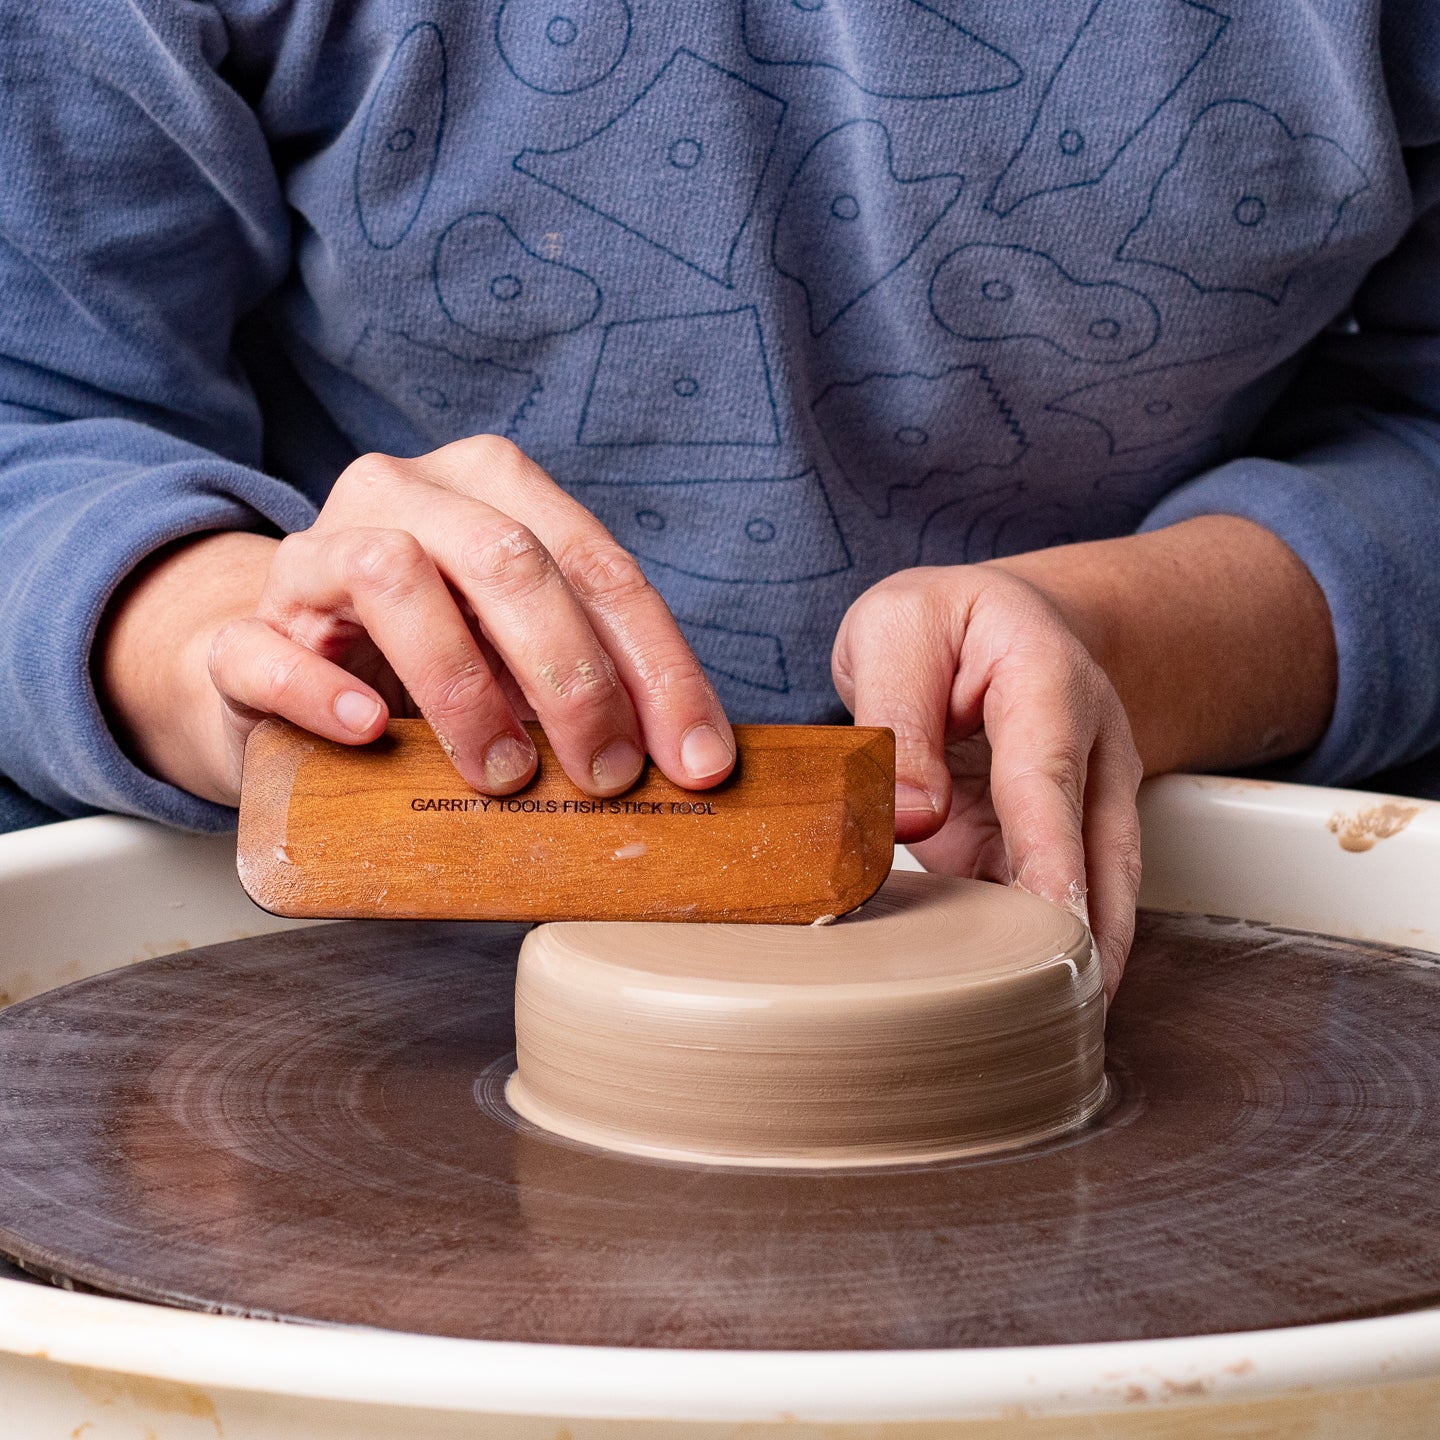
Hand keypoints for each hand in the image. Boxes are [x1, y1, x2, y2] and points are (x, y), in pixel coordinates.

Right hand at [99, 435, 734, 806]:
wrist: (287, 667)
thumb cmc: (432, 656)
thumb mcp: (523, 647)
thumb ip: (595, 670)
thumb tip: (692, 755)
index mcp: (493, 488)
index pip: (598, 566)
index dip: (658, 667)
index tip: (696, 759)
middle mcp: (407, 494)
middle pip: (509, 561)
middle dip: (576, 677)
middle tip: (606, 774)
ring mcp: (317, 551)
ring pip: (393, 575)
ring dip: (465, 686)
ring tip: (504, 772)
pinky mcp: (249, 627)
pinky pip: (268, 649)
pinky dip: (321, 691)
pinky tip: (370, 728)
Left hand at [833, 565, 1143, 997]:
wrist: (1000, 619)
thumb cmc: (945, 623)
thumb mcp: (898, 630)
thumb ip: (898, 715)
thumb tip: (910, 818)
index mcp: (1047, 682)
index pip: (1050, 780)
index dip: (1052, 857)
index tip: (1055, 923)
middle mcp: (1089, 749)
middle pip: (1104, 856)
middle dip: (1092, 938)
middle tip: (1064, 1013)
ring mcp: (1082, 802)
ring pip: (1096, 892)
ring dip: (1076, 959)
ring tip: (1047, 1033)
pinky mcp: (1053, 842)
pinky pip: (1052, 901)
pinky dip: (1039, 951)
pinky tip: (1016, 1006)